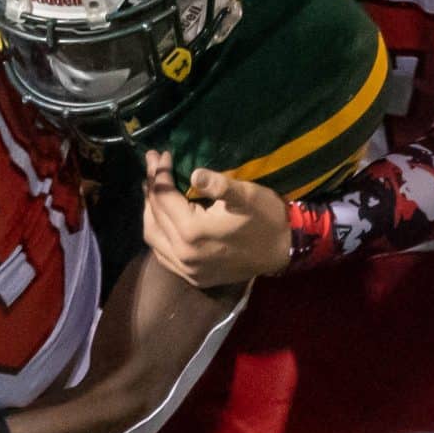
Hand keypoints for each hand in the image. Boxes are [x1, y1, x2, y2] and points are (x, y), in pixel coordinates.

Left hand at [141, 150, 292, 288]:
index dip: (159, 174)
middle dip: (151, 188)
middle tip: (152, 165)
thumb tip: (194, 174)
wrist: (283, 250)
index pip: (164, 198)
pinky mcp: (193, 277)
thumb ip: (219, 185)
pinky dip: (157, 235)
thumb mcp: (246, 195)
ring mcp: (187, 269)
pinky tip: (162, 220)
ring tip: (152, 190)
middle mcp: (184, 254)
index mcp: (193, 231)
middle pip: (155, 216)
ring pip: (153, 237)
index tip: (159, 155)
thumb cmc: (266, 217)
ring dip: (150, 212)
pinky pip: (162, 255)